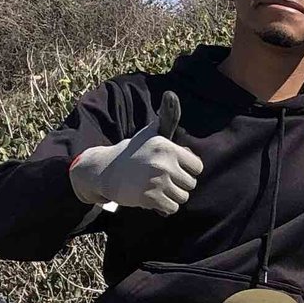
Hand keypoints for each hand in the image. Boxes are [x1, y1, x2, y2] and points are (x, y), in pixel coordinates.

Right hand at [69, 91, 203, 213]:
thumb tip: (171, 94)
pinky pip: (172, 208)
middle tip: (162, 179)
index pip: (197, 167)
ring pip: (182, 197)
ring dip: (172, 197)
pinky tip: (153, 198)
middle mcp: (164, 163)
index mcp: (168, 147)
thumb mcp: (150, 133)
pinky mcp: (150, 198)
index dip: (187, 169)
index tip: (174, 167)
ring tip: (157, 188)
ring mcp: (157, 181)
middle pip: (191, 184)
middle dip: (179, 184)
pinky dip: (165, 207)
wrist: (105, 170)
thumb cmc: (133, 152)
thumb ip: (166, 118)